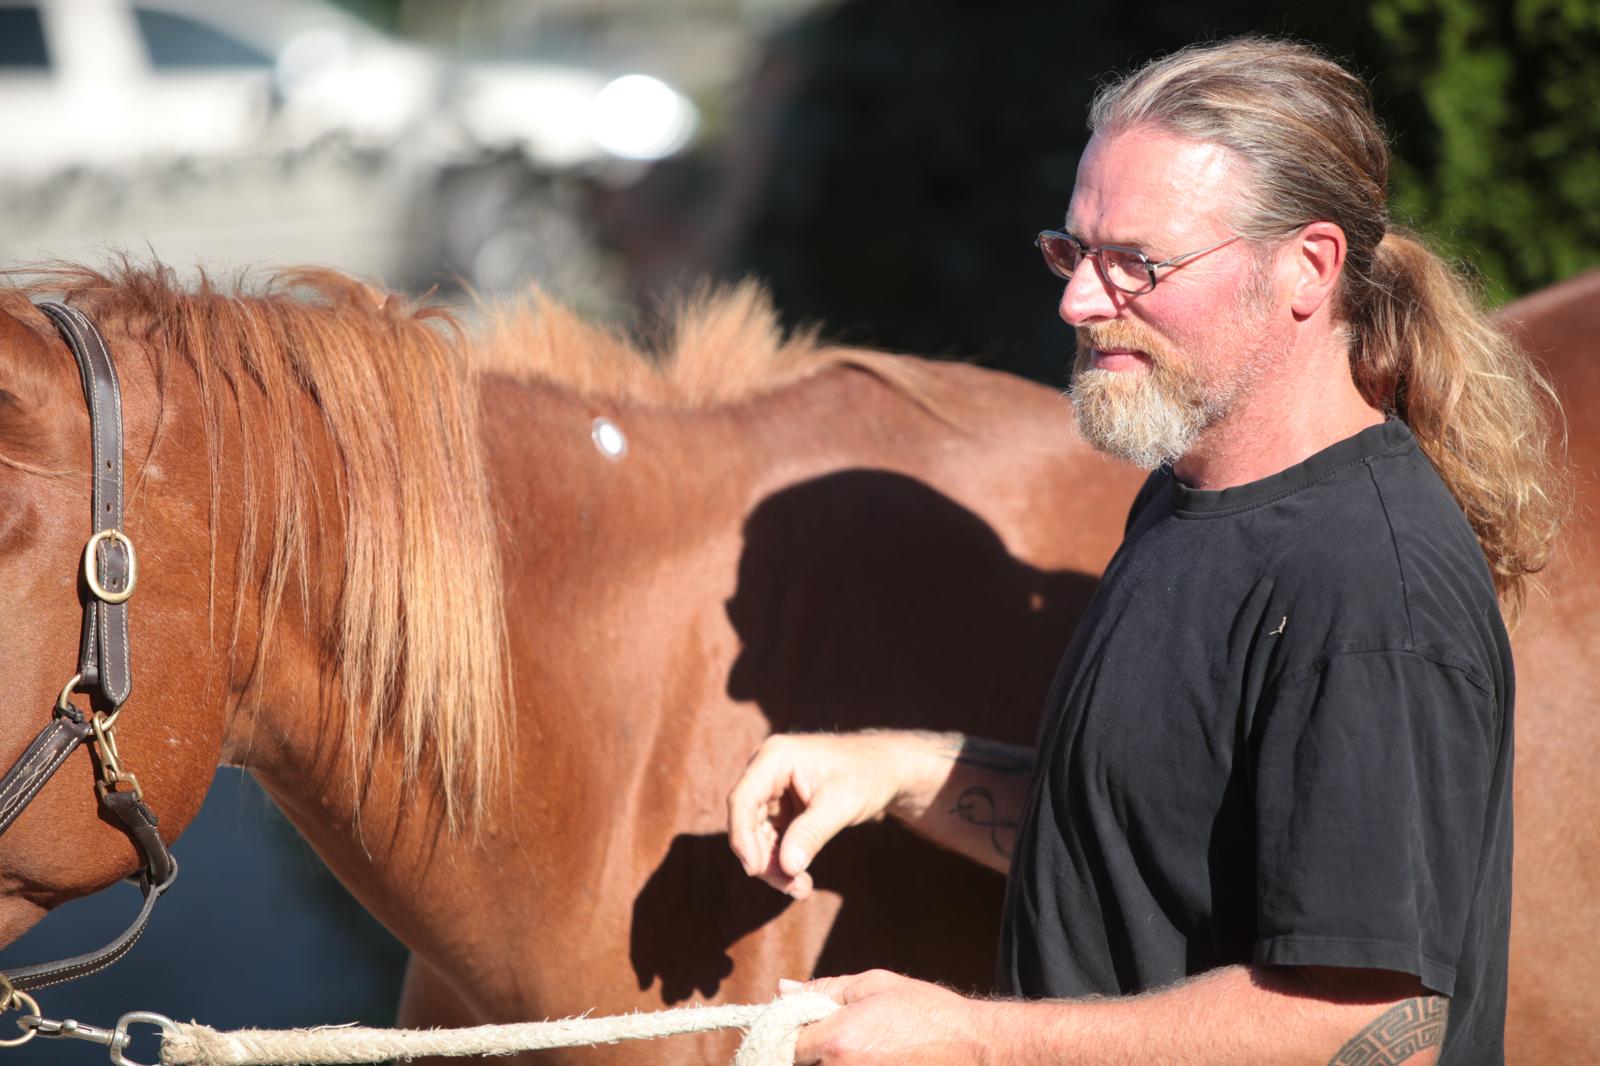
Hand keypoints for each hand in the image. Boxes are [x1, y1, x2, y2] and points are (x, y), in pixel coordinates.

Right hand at [726, 732, 911, 898]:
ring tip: (802, 889)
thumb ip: (811, 833)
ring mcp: (771, 790)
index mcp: (775, 757)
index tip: (755, 870)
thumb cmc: (867, 775)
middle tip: (793, 887)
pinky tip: (801, 881)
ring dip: (774, 866)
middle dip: (765, 859)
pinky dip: (783, 861)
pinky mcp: (780, 808)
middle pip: (747, 822)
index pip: (743, 799)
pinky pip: (771, 840)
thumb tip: (787, 867)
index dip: (742, 836)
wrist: (886, 769)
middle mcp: (766, 771)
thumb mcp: (842, 804)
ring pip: (756, 836)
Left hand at [789, 970, 987, 1064]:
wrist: (973, 1047)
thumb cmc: (925, 1011)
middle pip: (798, 1065)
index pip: (783, 1045)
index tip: (798, 1024)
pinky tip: (873, 1057)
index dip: (786, 1033)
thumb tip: (782, 988)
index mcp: (837, 1040)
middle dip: (807, 1050)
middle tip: (832, 1035)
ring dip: (827, 1061)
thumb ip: (823, 989)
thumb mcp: (872, 985)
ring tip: (862, 1044)